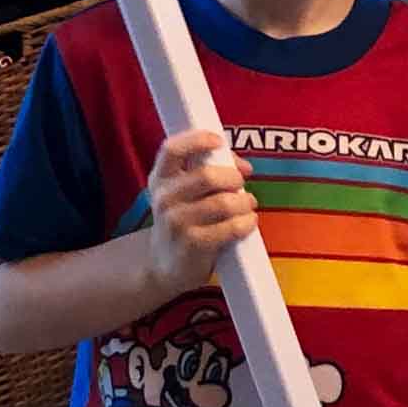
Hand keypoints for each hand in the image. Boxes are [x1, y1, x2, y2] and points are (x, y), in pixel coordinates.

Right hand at [143, 129, 257, 295]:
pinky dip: (246, 222)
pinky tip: (247, 222)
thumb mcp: (183, 193)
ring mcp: (177, 223)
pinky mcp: (194, 244)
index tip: (218, 141)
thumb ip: (208, 171)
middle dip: (233, 178)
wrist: (165, 266)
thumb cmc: (182, 222)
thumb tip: (242, 166)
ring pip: (224, 202)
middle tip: (240, 183)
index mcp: (160, 179)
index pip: (172, 149)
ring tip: (247, 206)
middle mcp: (165, 198)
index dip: (197, 140)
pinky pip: (231, 227)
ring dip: (244, 202)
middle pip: (207, 176)